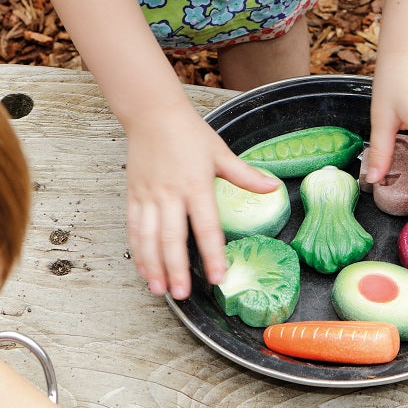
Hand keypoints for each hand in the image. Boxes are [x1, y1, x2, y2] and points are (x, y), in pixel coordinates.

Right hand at [124, 100, 279, 298]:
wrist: (153, 114)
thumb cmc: (189, 132)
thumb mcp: (220, 152)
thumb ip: (245, 175)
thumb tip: (274, 188)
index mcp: (196, 184)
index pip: (206, 226)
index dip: (212, 253)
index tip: (217, 276)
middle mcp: (171, 193)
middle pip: (173, 238)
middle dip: (177, 269)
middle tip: (183, 294)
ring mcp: (149, 195)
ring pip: (149, 237)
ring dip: (154, 265)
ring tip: (160, 289)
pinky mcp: (134, 195)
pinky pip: (134, 228)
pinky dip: (138, 250)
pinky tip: (144, 267)